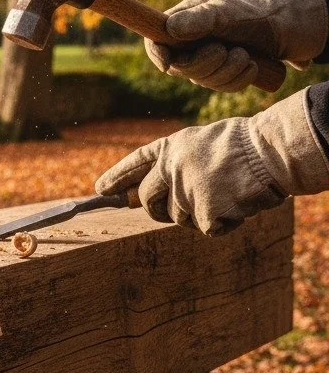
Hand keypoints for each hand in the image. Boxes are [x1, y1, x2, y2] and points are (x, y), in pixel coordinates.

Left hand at [95, 91, 328, 235]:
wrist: (271, 152)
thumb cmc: (242, 145)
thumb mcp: (199, 143)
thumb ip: (174, 163)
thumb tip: (145, 190)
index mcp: (169, 149)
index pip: (134, 164)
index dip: (116, 177)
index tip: (101, 189)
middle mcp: (170, 170)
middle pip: (148, 201)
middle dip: (157, 209)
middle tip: (178, 208)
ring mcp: (185, 192)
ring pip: (179, 218)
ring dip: (199, 213)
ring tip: (225, 192)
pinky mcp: (204, 213)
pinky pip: (207, 229)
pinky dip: (223, 223)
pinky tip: (237, 204)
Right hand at [147, 0, 327, 91]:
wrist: (287, 25)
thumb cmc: (254, 12)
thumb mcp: (227, 11)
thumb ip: (199, 18)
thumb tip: (169, 29)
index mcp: (182, 23)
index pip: (155, 42)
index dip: (157, 55)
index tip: (168, 64)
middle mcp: (189, 44)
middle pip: (180, 68)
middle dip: (206, 64)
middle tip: (228, 50)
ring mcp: (205, 61)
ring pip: (202, 81)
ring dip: (228, 71)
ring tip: (246, 55)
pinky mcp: (223, 74)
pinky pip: (222, 88)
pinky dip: (238, 80)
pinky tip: (251, 67)